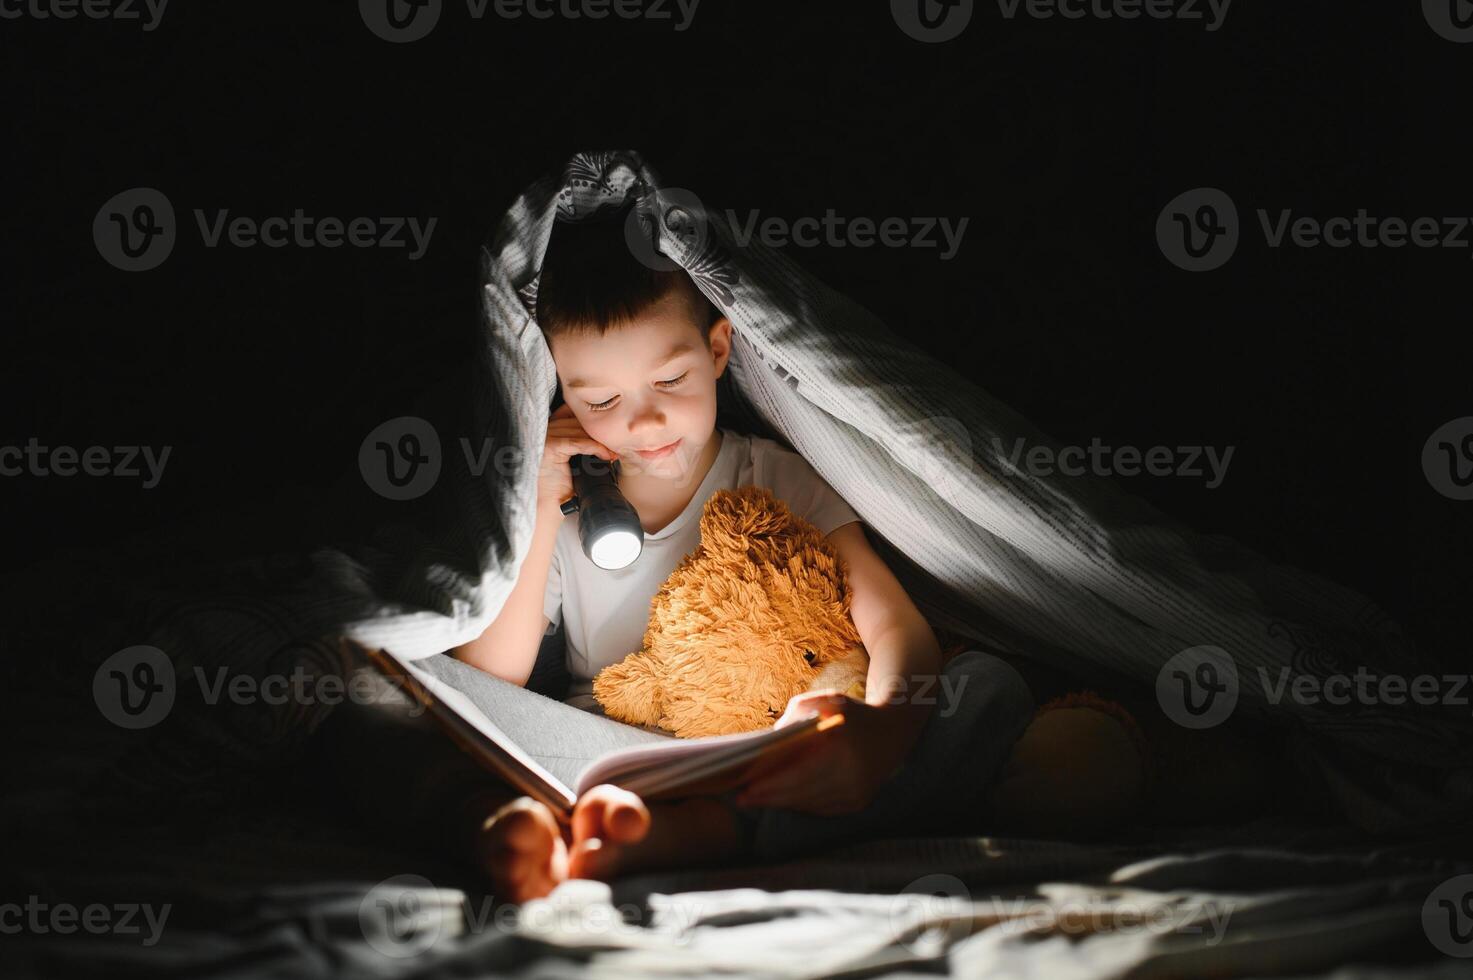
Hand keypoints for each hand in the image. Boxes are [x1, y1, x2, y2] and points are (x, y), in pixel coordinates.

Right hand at [539, 402, 618, 507]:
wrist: (551, 505)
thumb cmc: (561, 485)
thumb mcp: (574, 458)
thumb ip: (582, 441)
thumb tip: (607, 435)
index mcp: (549, 428)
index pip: (574, 414)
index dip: (594, 424)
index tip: (613, 435)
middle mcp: (545, 429)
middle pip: (579, 421)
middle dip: (601, 434)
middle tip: (619, 446)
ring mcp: (546, 436)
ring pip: (581, 431)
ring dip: (602, 442)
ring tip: (615, 453)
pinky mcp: (550, 447)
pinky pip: (579, 442)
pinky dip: (596, 448)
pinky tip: (607, 456)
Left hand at [733, 691, 922, 815]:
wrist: (894, 732)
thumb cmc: (852, 713)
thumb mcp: (826, 700)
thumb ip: (796, 711)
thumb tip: (770, 740)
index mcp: (843, 748)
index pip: (798, 774)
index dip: (770, 784)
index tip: (745, 787)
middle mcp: (852, 775)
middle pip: (801, 793)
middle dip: (768, 797)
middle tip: (741, 799)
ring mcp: (857, 793)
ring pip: (810, 804)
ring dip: (781, 803)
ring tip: (755, 799)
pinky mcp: (858, 803)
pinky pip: (822, 808)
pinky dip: (800, 804)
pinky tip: (781, 799)